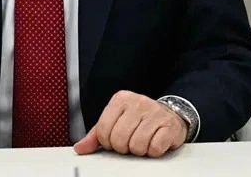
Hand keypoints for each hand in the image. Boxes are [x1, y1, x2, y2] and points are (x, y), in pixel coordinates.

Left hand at [72, 91, 187, 157]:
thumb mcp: (116, 122)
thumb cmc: (140, 120)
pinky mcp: (170, 125)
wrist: (170, 114)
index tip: (116, 139)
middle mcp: (138, 102)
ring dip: (140, 150)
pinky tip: (155, 142)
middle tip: (131, 141)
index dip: (109, 142)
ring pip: (137, 145)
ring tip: (143, 141)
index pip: (103, 130)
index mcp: (120, 100)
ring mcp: (155, 112)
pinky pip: (155, 147)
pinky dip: (154, 150)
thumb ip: (96, 135)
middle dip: (124, 147)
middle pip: (119, 140)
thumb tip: (80, 148)